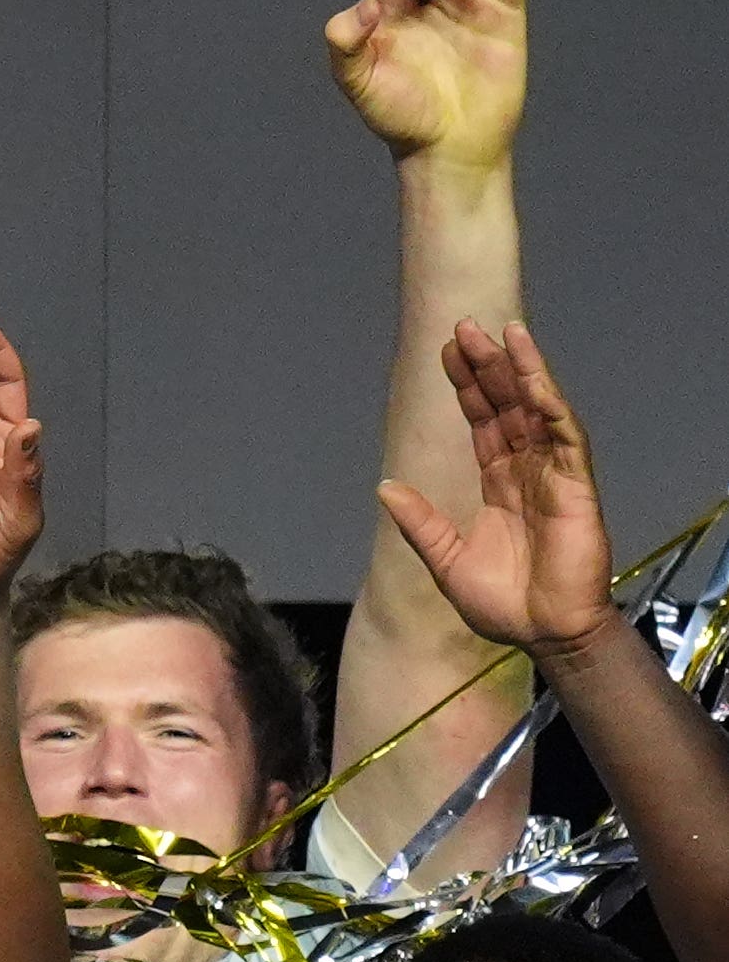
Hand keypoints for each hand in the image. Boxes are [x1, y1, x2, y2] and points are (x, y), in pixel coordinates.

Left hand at [380, 321, 619, 656]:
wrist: (544, 634)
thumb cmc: (503, 604)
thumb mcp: (445, 560)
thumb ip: (420, 522)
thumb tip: (384, 486)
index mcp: (498, 483)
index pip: (482, 423)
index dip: (466, 388)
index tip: (447, 353)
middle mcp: (527, 471)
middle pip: (507, 406)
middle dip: (488, 367)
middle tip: (465, 327)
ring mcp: (555, 475)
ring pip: (538, 410)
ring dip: (522, 372)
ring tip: (504, 333)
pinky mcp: (577, 487)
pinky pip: (566, 437)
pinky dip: (552, 406)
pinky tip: (536, 379)